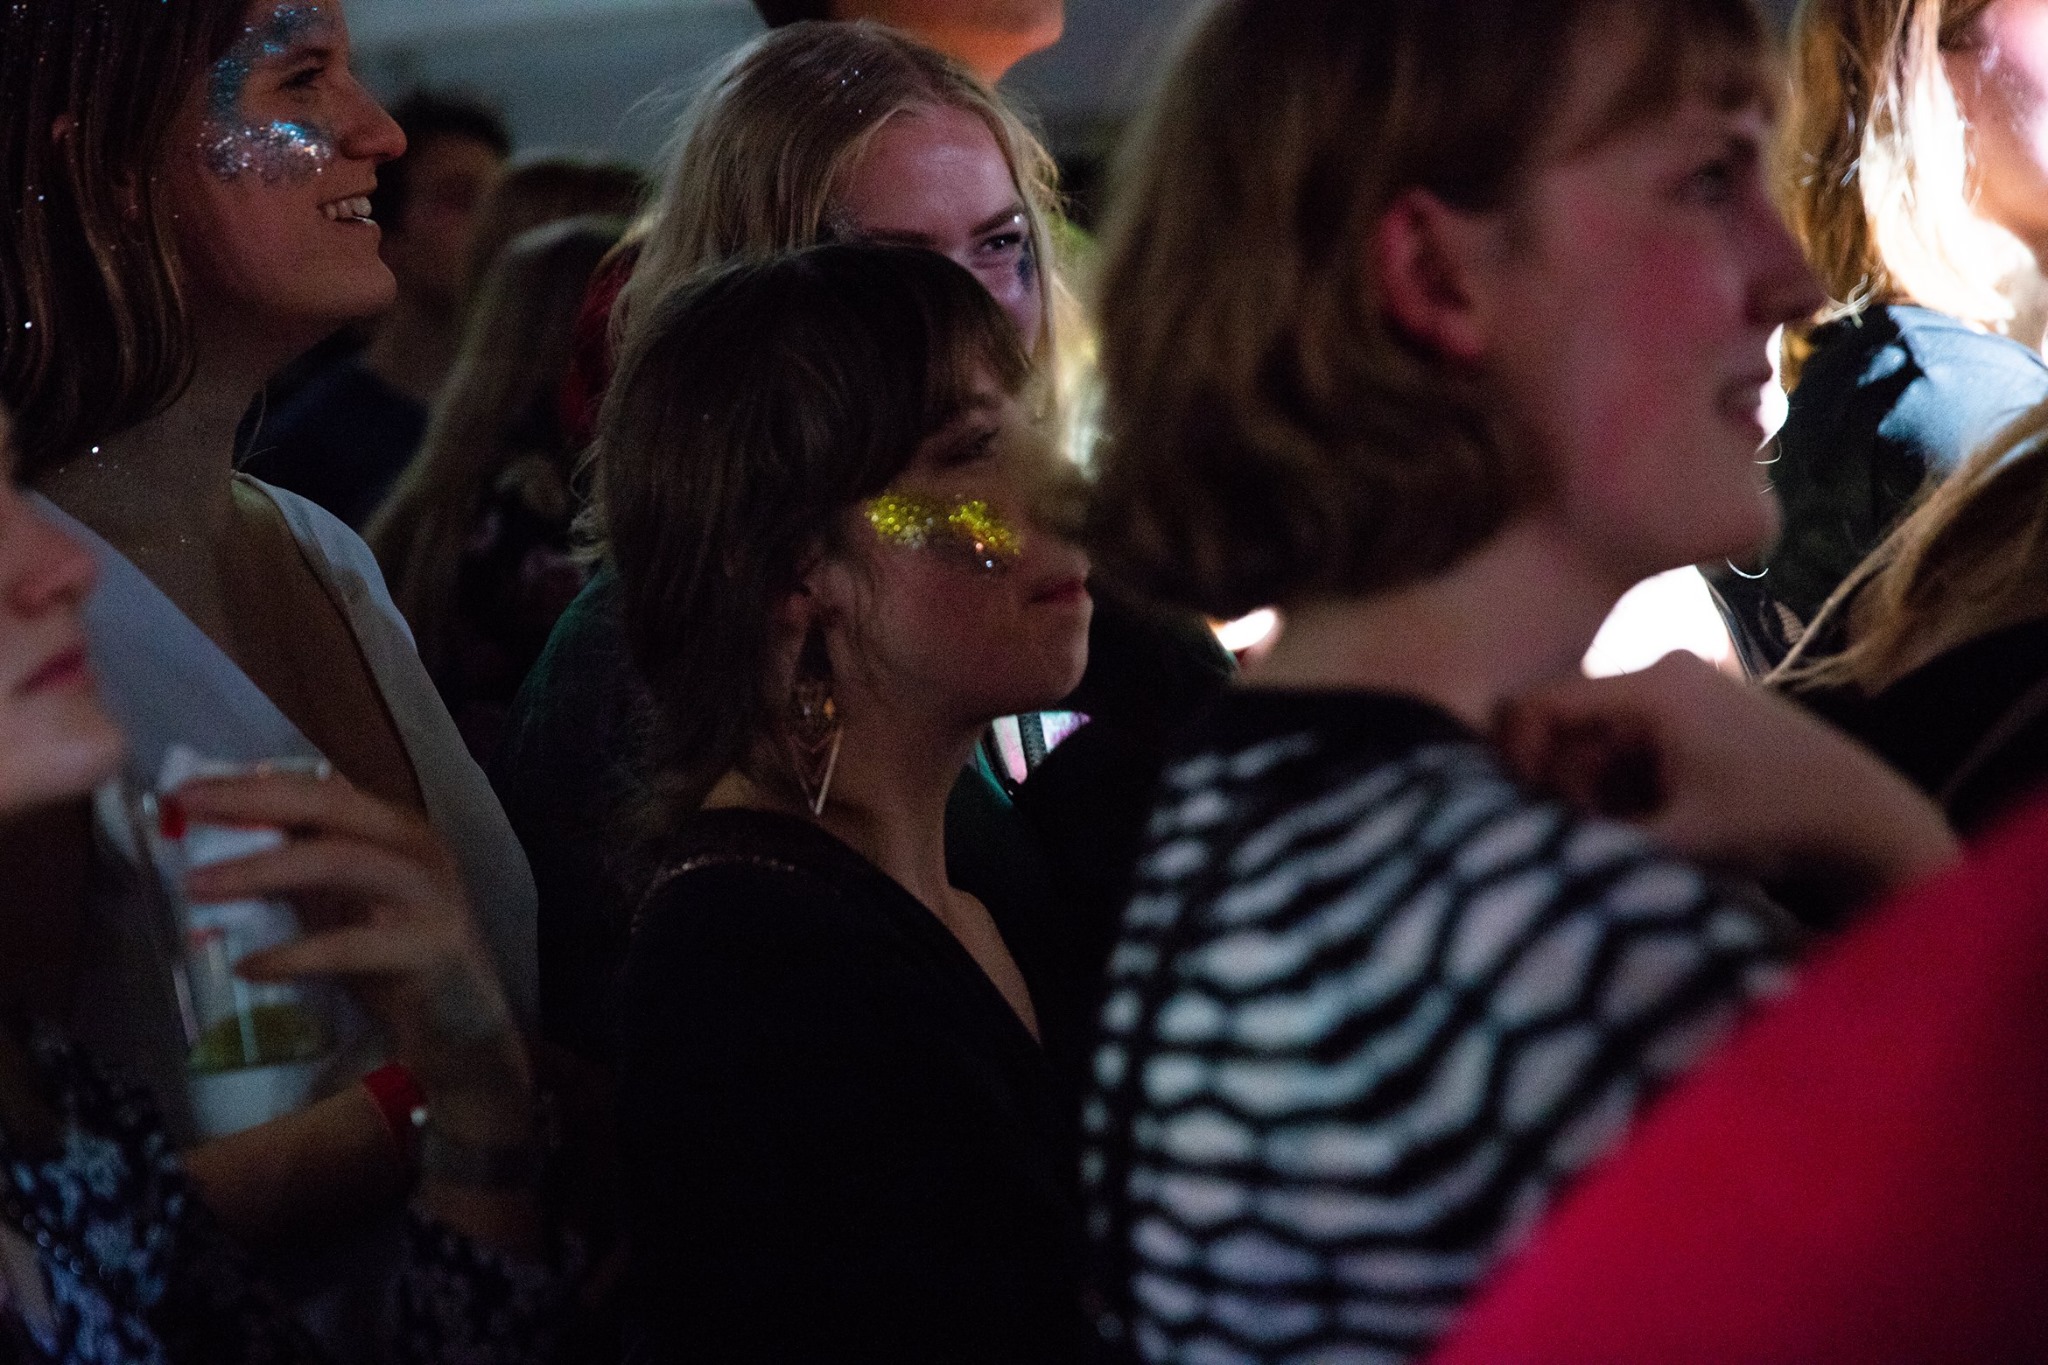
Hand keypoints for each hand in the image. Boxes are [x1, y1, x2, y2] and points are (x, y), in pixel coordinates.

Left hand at [173, 772, 530, 1146]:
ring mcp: (427, 892)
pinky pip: (349, 945)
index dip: (253, 784)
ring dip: (261, 869)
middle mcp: (415, 845)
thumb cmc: (395, 961)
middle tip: (187, 807)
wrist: (464, 1022)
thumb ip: (298, 873)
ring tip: (198, 885)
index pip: (319, 788)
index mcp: (394, 827)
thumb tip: (216, 846)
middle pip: (328, 806)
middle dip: (251, 802)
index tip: (188, 788)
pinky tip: (250, 966)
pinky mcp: (427, 945)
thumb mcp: (342, 905)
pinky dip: (294, 953)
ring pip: (338, 860)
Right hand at [1495, 652, 1958, 909]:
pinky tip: (1649, 821)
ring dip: (1594, 787)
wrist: (1866, 816)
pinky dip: (1625, 781)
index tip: (1516, 808)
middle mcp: (1664, 669)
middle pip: (1570, 721)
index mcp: (1653, 686)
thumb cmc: (1774, 821)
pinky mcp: (1699, 709)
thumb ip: (1593, 845)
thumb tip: (1519, 851)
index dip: (1515, 754)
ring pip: (1599, 735)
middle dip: (1562, 780)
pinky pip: (1632, 738)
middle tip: (1578, 834)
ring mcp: (1684, 686)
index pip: (1543, 702)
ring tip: (1622, 834)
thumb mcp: (1678, 841)